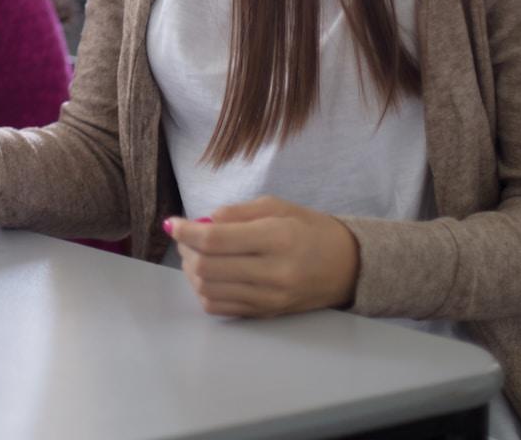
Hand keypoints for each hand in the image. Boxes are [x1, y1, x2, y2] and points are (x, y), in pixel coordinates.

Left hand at [165, 196, 359, 317]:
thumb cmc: (311, 230)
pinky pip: (220, 307)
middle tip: (185, 236)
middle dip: (186, 249)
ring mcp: (268, 298)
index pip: (216, 240)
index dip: (186, 231)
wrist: (347, 267)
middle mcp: (272, 273)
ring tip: (196, 253)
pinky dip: (204, 290)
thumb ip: (237, 213)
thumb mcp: (278, 207)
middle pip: (206, 268)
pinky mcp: (265, 314)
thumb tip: (201, 220)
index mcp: (277, 238)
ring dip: (191, 270)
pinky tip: (209, 274)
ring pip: (208, 290)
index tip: (172, 223)